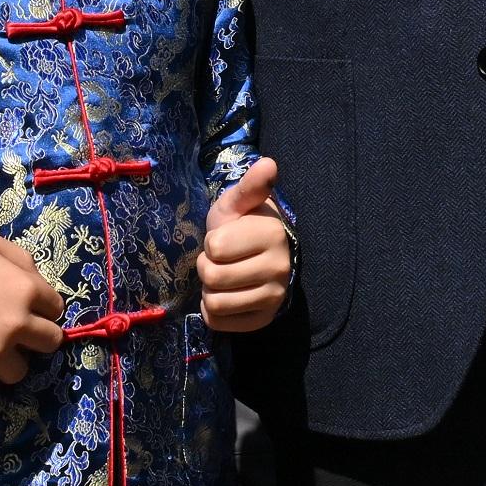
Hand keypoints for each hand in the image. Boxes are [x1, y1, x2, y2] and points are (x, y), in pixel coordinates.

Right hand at [0, 231, 67, 390]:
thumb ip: (22, 261)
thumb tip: (39, 285)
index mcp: (24, 289)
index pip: (56, 309)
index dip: (41, 308)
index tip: (26, 308)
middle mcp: (15, 324)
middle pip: (50, 343)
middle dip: (37, 336)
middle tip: (13, 330)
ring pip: (21, 371)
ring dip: (10, 360)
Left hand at [197, 159, 292, 333]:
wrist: (262, 256)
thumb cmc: (243, 225)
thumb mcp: (238, 202)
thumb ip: (250, 186)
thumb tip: (268, 163)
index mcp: (272, 235)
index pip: (214, 249)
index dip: (211, 243)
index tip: (226, 239)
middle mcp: (279, 269)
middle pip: (212, 278)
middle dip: (206, 267)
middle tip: (220, 260)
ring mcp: (274, 298)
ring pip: (215, 303)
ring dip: (209, 290)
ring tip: (223, 277)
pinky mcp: (264, 319)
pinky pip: (219, 322)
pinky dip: (213, 310)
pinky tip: (226, 295)